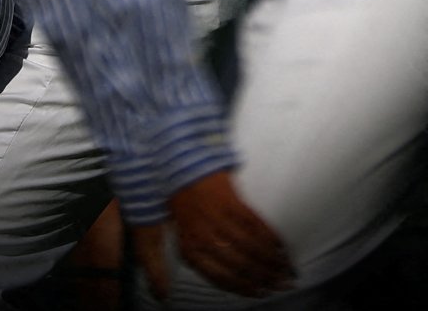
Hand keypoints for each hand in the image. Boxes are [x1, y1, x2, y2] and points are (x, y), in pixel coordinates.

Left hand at [131, 171, 294, 299]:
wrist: (172, 160)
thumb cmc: (171, 199)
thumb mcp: (163, 231)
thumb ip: (174, 259)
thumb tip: (176, 292)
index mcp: (188, 247)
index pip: (220, 277)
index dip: (244, 288)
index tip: (261, 292)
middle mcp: (202, 236)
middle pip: (240, 265)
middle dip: (265, 278)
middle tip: (283, 284)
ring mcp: (216, 218)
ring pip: (252, 248)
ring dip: (274, 262)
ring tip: (288, 270)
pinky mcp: (229, 200)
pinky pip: (256, 226)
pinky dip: (272, 239)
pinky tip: (282, 247)